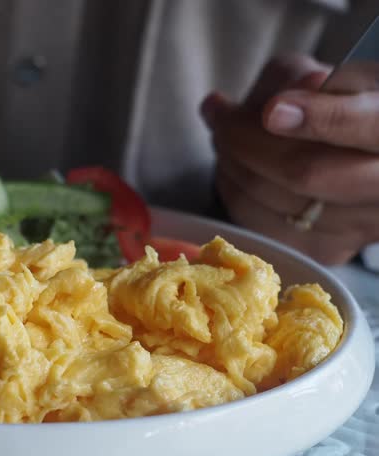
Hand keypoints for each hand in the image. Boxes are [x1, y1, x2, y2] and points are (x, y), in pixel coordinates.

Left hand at [202, 54, 378, 264]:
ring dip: (232, 163)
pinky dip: (234, 191)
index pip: (367, 126)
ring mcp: (360, 226)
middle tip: (222, 116)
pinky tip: (232, 167)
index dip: (318, 118)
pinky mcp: (327, 249)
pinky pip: (262, 225)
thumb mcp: (335, 76)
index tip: (272, 111)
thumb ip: (303, 79)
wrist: (361, 153)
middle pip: (305, 172)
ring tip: (223, 135)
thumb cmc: (346, 105)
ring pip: (275, 201)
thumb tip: (274, 107)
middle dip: (246, 141)